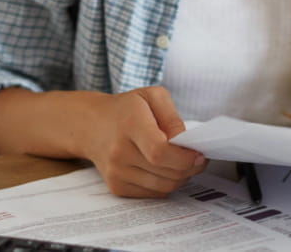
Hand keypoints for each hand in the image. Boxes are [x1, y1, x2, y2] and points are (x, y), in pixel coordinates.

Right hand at [81, 86, 206, 197]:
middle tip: (198, 158)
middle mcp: (119, 152)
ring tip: (183, 163)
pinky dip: (166, 184)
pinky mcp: (116, 187)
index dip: (184, 158)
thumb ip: (173, 118)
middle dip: (190, 168)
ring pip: (163, 186)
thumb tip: (185, 144)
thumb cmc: (126, 109)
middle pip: (166, 172)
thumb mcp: (152, 97)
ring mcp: (116, 172)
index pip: (159, 152)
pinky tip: (166, 169)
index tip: (200, 154)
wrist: (91, 125)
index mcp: (129, 124)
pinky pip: (153, 193)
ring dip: (181, 178)